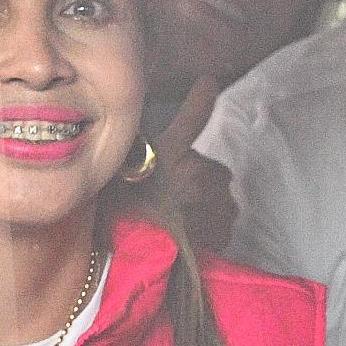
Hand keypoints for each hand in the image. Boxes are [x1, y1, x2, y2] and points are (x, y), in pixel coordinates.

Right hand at [135, 78, 237, 254]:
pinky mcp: (226, 224)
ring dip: (204, 203)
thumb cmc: (124, 222)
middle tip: (170, 200)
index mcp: (171, 155)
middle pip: (208, 170)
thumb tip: (136, 155)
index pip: (191, 116)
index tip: (209, 82)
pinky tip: (190, 235)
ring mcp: (217, 198)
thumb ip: (133, 162)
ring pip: (218, 195)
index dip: (201, 96)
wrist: (145, 264)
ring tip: (178, 222)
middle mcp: (200, 171)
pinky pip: (222, 218)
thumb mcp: (118, 182)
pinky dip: (211, 224)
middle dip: (195, 181)